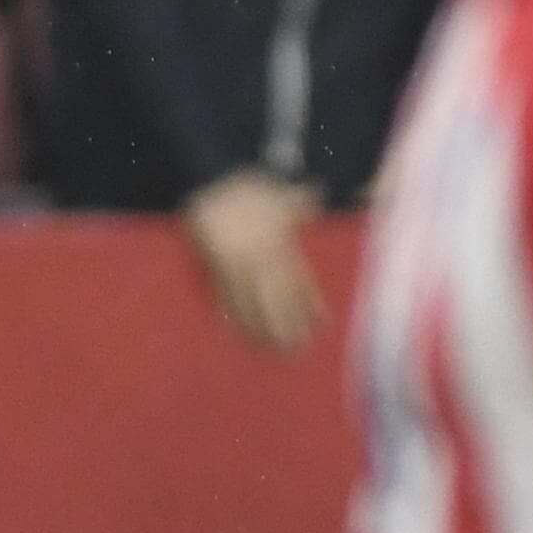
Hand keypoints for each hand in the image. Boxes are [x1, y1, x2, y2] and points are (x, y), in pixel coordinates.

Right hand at [185, 168, 323, 354]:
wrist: (211, 182)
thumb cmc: (248, 187)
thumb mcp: (281, 194)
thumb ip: (301, 203)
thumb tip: (318, 197)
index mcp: (280, 244)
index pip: (298, 281)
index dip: (310, 304)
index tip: (321, 324)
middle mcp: (260, 259)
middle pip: (276, 300)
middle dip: (287, 326)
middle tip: (296, 350)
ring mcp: (235, 264)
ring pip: (249, 302)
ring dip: (259, 328)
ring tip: (266, 349)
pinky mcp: (212, 265)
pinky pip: (220, 294)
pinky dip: (227, 313)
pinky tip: (231, 329)